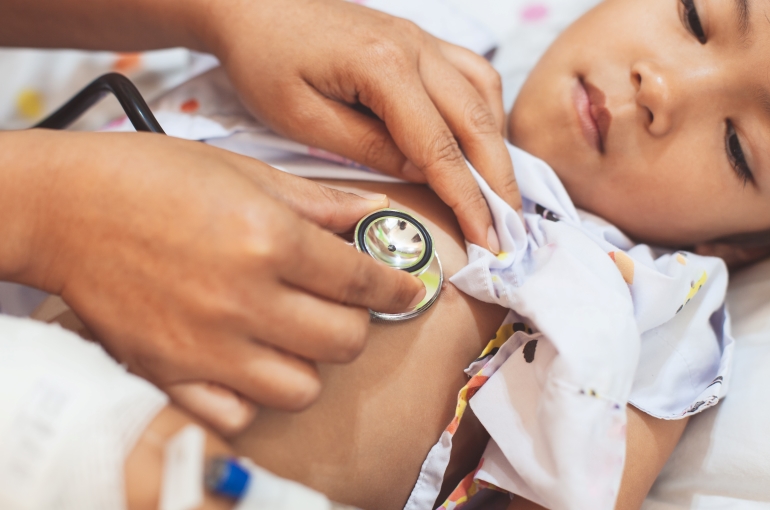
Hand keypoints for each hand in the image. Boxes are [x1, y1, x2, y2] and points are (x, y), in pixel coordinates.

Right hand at [8, 130, 423, 434]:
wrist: (64, 208)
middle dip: (356, 320)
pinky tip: (248, 362)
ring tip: (295, 333)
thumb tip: (373, 209)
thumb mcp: (243, 171)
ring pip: (302, 388)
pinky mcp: (171, 374)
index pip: (362, 281)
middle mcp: (245, 299)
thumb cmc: (149, 177)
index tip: (408, 289)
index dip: (397, 286)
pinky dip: (255, 394)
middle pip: (344, 341)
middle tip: (341, 302)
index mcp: (269, 240)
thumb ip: (317, 200)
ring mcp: (208, 346)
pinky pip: (239, 413)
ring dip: (311, 362)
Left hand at [200, 0, 520, 252]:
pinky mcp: (418, 41)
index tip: (487, 240)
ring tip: (498, 191)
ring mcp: (422, 39)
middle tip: (509, 228)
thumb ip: (368, 148)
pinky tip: (480, 139)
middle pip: (477, 122)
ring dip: (497, 145)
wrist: (253, 5)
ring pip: (485, 94)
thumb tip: (422, 173)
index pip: (440, 148)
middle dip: (499, 181)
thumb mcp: (302, 117)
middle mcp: (416, 47)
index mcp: (385, 68)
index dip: (468, 199)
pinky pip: (472, 74)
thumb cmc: (265, 59)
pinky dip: (485, 112)